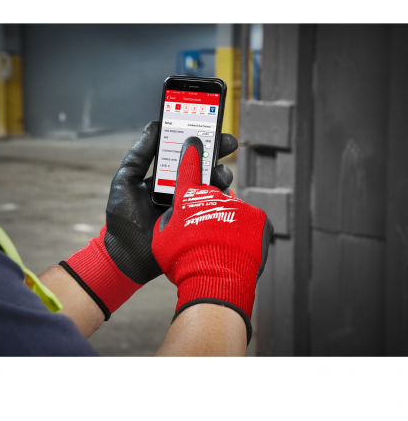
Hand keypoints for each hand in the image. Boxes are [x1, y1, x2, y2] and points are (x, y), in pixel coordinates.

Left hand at [60, 122, 238, 319]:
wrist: (127, 258)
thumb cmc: (122, 219)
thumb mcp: (126, 180)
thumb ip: (139, 154)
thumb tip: (154, 125)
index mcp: (165, 176)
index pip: (184, 152)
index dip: (197, 138)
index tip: (208, 124)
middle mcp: (181, 188)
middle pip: (204, 165)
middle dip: (218, 151)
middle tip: (228, 143)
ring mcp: (192, 205)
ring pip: (214, 184)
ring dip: (221, 174)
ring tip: (220, 174)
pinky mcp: (200, 222)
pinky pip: (216, 206)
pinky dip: (222, 197)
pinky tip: (221, 193)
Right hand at [152, 136, 272, 342]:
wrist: (216, 279)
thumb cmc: (183, 260)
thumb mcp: (162, 238)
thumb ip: (169, 220)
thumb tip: (174, 215)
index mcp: (188, 197)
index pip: (188, 167)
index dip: (191, 152)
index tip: (195, 141)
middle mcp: (214, 195)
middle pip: (212, 190)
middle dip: (208, 201)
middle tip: (205, 224)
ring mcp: (238, 205)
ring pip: (230, 208)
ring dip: (225, 219)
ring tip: (219, 243)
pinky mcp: (258, 219)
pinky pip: (249, 221)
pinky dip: (243, 231)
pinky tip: (235, 246)